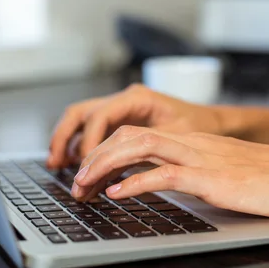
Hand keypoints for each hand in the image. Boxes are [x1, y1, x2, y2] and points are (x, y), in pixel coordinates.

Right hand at [47, 84, 224, 168]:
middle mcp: (124, 100)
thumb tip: (120, 169)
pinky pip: (93, 131)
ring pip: (82, 120)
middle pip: (81, 113)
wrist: (212, 122)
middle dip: (66, 138)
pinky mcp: (121, 121)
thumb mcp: (177, 137)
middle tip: (56, 164)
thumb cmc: (199, 127)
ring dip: (68, 142)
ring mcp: (120, 109)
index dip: (90, 143)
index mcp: (137, 98)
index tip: (85, 167)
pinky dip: (81, 145)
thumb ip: (147, 147)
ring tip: (56, 165)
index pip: (101, 116)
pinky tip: (76, 164)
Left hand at [71, 125, 268, 219]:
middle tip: (75, 181)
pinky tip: (117, 194)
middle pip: (131, 134)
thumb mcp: (231, 172)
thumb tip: (172, 183)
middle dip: (95, 155)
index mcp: (197, 141)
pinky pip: (166, 174)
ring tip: (83, 184)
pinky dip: (135, 182)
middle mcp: (196, 143)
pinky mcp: (216, 178)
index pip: (140, 134)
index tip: (90, 172)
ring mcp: (205, 158)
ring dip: (104, 165)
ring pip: (141, 146)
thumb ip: (201, 173)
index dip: (108, 150)